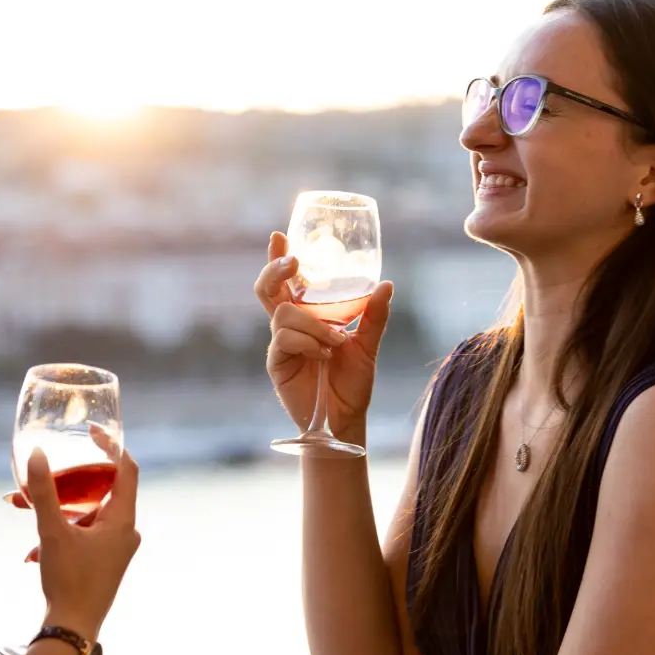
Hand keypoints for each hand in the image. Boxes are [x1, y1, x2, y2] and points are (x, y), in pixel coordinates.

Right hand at [17, 439, 139, 640]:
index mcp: (123, 520)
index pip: (126, 469)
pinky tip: (33, 552)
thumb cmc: (69, 581)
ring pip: (86, 515)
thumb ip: (44, 492)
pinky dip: (59, 533)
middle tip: (39, 477)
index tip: (90, 432)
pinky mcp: (103, 563)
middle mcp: (126, 532)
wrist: (73, 630)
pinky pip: (82, 536)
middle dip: (65, 484)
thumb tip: (36, 454)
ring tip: (21, 510)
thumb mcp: (52, 531)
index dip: (110, 446)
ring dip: (55, 511)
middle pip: (101, 491)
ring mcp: (116, 549)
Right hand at [254, 230, 394, 444]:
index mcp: (307, 316)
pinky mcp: (276, 362)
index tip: (280, 235)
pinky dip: (308, 342)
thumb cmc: (353, 383)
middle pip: (268, 289)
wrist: (345, 419)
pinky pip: (284, 338)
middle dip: (276, 269)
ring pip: (284, 314)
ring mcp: (280, 344)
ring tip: (336, 341)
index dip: (278, 258)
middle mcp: (289, 326)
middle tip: (294, 261)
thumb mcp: (368, 345)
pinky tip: (323, 355)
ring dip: (313, 323)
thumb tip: (387, 284)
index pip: (287, 282)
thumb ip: (374, 316)